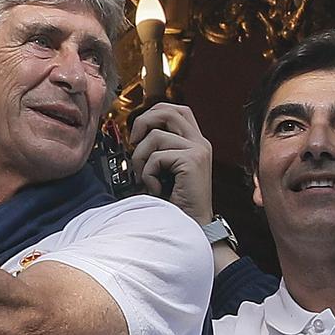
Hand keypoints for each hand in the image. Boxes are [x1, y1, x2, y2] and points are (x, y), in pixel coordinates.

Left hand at [127, 102, 213, 224]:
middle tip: (134, 142)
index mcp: (195, 142)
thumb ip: (161, 149)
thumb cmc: (176, 201)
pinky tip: (154, 187)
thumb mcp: (167, 169)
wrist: (191, 224)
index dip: (154, 112)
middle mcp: (200, 142)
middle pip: (168, 111)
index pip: (176, 110)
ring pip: (156, 136)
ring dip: (141, 157)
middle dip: (143, 122)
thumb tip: (137, 134)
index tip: (139, 131)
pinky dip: (148, 173)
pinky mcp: (192, 161)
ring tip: (145, 176)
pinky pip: (157, 156)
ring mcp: (198, 150)